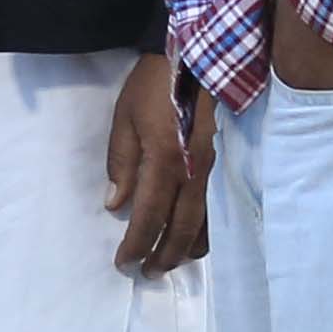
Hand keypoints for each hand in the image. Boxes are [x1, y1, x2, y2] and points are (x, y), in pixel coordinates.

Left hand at [105, 58, 209, 273]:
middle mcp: (193, 171)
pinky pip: (212, 204)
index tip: (124, 263)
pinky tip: (196, 238)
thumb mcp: (124, 120)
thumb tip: (116, 204)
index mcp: (164, 160)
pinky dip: (204, 228)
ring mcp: (210, 167)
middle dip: (164, 255)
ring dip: (187, 247)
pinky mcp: (217, 161)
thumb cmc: (152, 86)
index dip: (136, 243)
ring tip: (171, 264)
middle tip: (148, 274)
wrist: (194, 57)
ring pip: (203, 220)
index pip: (149, 214)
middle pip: (181, 226)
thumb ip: (121, 163)